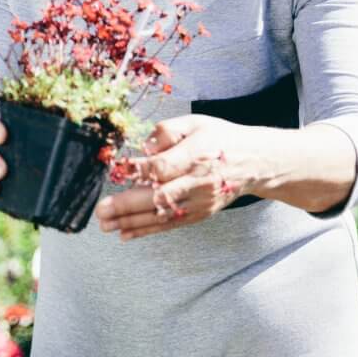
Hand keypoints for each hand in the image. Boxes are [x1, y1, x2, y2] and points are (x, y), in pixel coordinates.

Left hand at [94, 114, 263, 239]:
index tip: (118, 170)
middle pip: (160, 197)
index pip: (164, 167)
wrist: (256, 162)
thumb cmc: (220, 138)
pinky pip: (170, 225)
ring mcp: (200, 202)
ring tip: (105, 225)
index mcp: (197, 155)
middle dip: (127, 205)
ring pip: (162, 215)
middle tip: (101, 210)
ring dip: (131, 222)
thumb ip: (167, 131)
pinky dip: (147, 231)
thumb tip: (144, 149)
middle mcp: (199, 182)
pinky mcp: (200, 214)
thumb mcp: (195, 123)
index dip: (139, 170)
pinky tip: (125, 234)